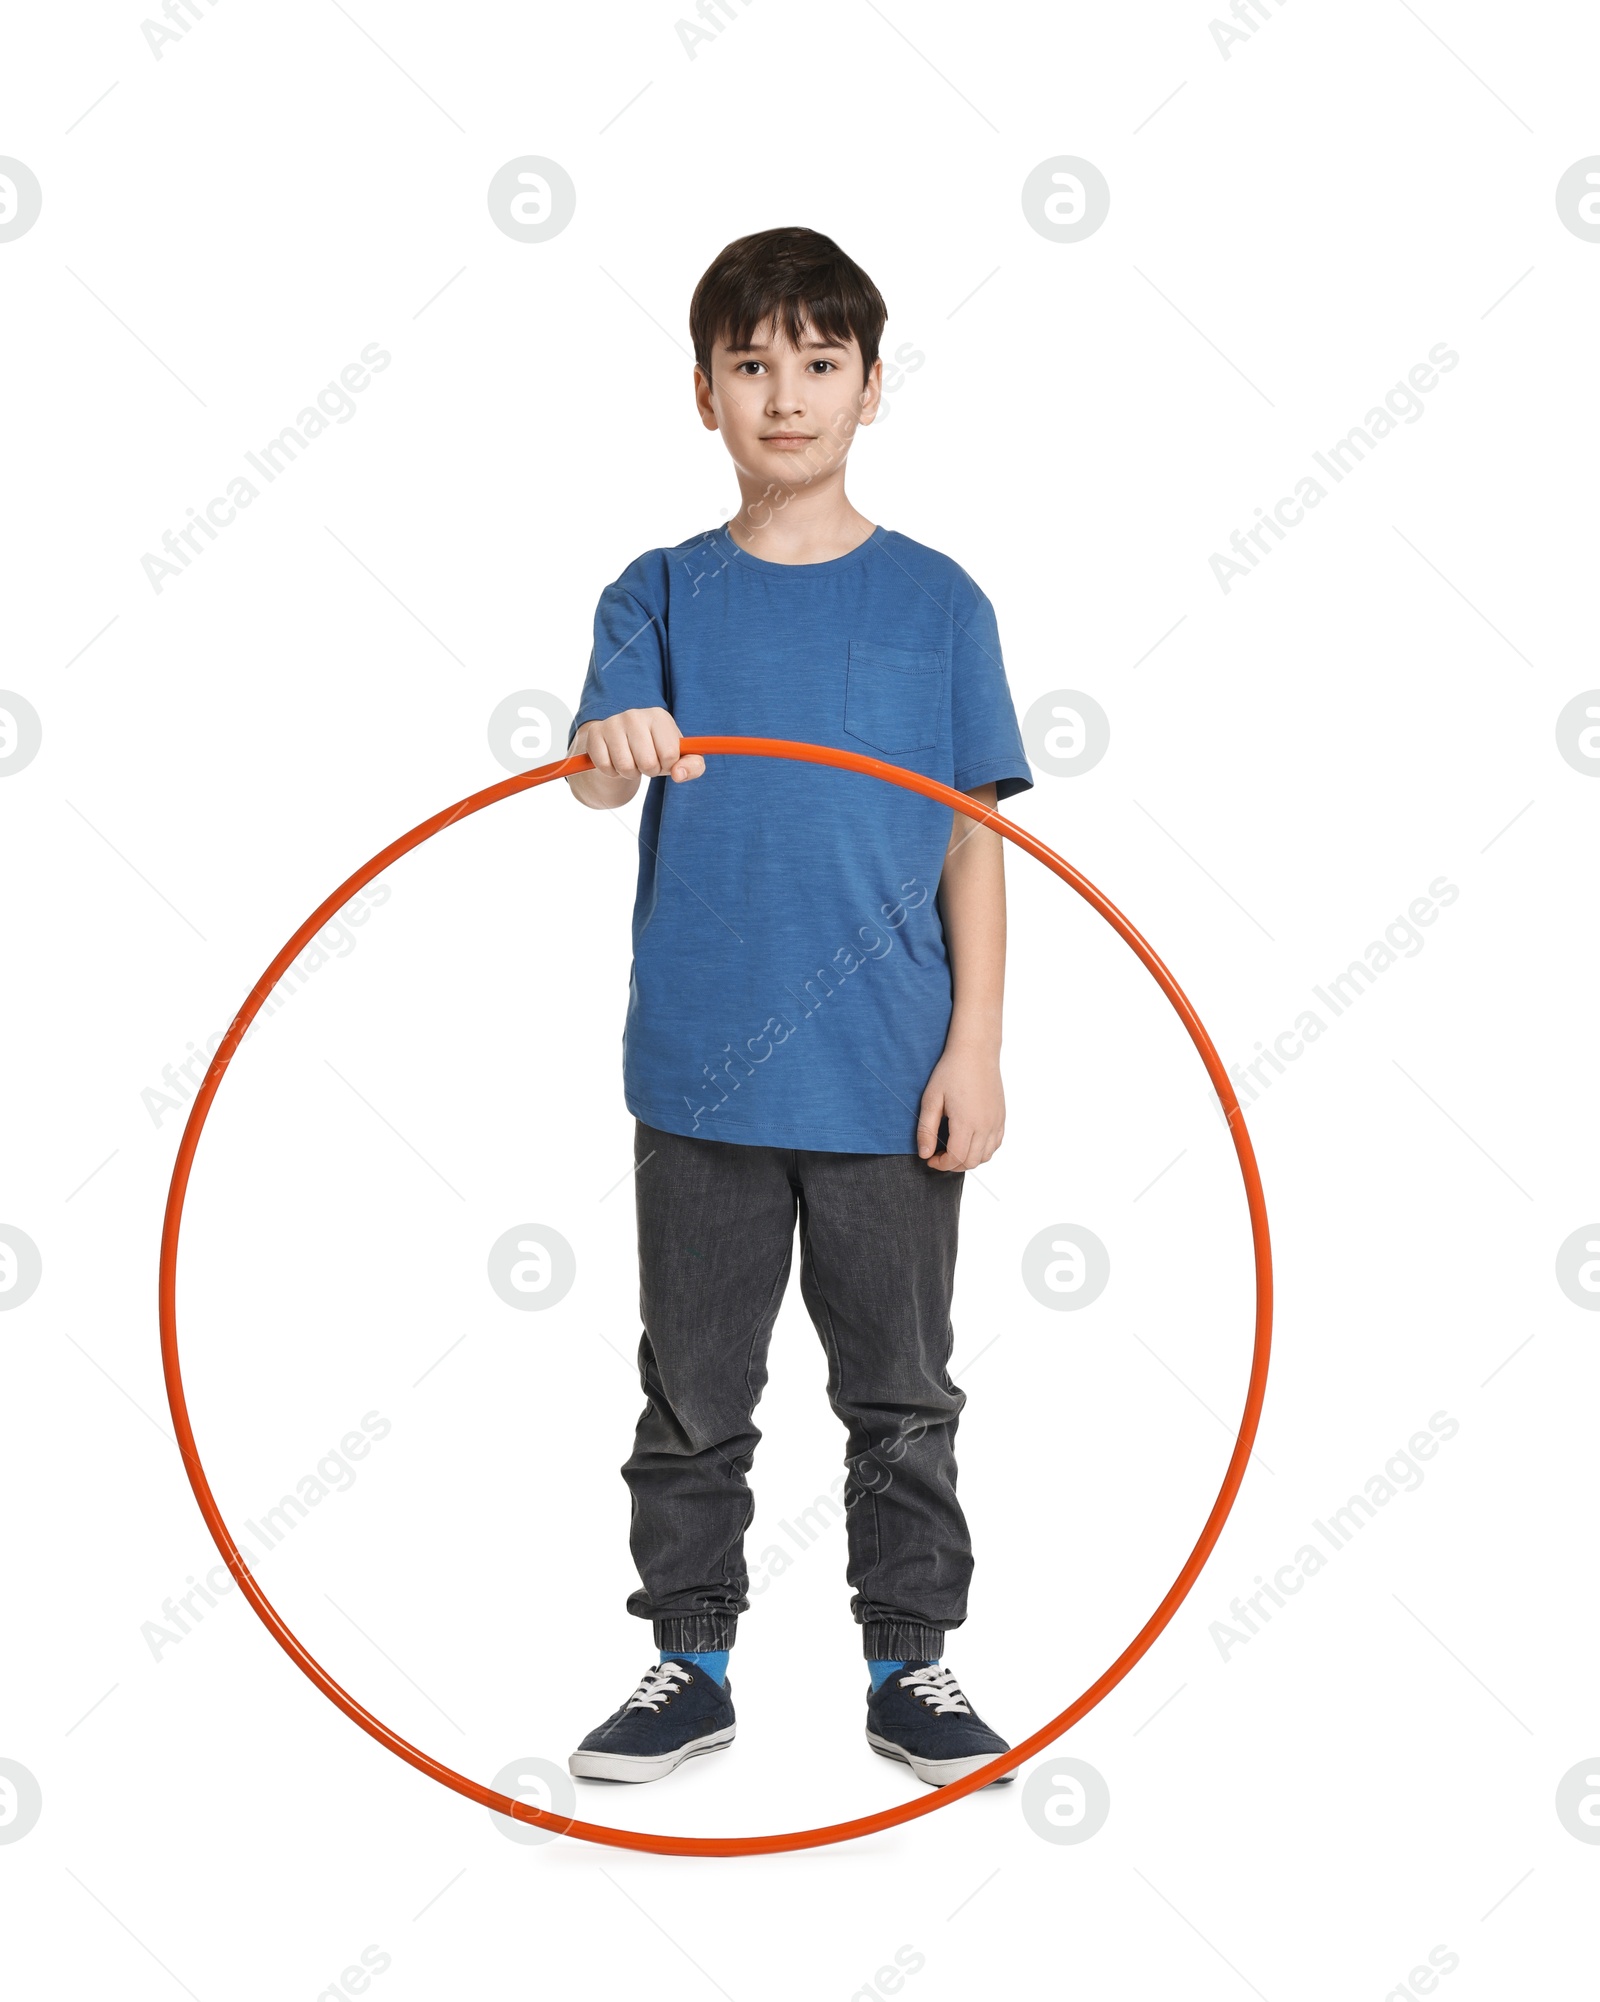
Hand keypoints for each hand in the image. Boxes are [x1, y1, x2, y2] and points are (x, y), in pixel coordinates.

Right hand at [573, 707, 704, 782]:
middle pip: (648, 763)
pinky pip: (606, 767)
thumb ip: (692, 766)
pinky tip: (614, 761)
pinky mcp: (595, 733)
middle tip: (644, 763)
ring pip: (625, 767)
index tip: (662, 759)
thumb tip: (679, 774)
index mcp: (660, 717)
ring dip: (629, 773)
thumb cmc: (655, 753)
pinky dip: (611, 772)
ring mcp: (613, 722)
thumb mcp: (679, 759)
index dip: (667, 766)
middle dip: (648, 771)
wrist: (619, 747)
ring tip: (630, 762)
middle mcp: (635, 714)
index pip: (670, 755)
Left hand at [916, 1041, 1004, 1170]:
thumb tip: (925, 1155)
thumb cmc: (950, 1072)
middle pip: (971, 1162)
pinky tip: (969, 1141)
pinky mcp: (1001, 1117)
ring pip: (986, 1156)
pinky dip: (983, 1150)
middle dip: (953, 1165)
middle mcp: (985, 1126)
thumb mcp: (931, 1099)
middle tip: (939, 1155)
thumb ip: (926, 1130)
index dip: (941, 1164)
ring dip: (968, 1159)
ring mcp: (996, 1122)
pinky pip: (996, 1144)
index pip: (956, 1158)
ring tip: (953, 1149)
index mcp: (966, 1122)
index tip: (930, 1158)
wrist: (975, 1052)